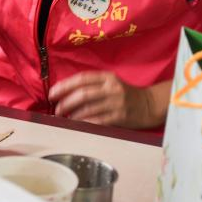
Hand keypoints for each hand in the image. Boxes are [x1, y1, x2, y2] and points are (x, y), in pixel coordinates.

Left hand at [49, 72, 163, 127]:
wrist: (149, 105)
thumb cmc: (124, 94)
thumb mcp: (109, 83)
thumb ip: (91, 85)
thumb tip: (64, 92)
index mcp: (107, 77)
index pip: (81, 79)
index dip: (64, 86)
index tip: (52, 94)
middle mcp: (112, 88)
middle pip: (82, 94)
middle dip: (65, 102)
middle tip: (56, 109)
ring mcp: (117, 103)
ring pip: (88, 109)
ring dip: (73, 115)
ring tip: (65, 118)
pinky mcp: (120, 117)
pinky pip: (98, 121)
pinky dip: (84, 123)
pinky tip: (77, 124)